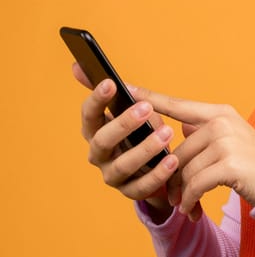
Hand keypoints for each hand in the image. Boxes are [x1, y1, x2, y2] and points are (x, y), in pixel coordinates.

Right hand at [75, 63, 182, 220]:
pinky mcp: (131, 192)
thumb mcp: (134, 109)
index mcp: (97, 131)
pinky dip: (158, 173)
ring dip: (144, 149)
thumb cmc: (143, 130)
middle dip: (123, 124)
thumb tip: (79, 65)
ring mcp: (113, 175)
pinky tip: (173, 159)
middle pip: (102, 141)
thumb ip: (118, 92)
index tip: (111, 82)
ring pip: (122, 165)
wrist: (157, 164)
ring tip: (167, 132)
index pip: (88, 115)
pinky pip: (142, 186)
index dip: (97, 100)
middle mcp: (99, 154)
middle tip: (146, 108)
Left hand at [136, 88, 254, 221]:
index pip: (178, 105)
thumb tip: (181, 125)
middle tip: (173, 197)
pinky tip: (193, 209)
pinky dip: (190, 200)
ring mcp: (227, 141)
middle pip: (178, 150)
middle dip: (172, 178)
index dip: (151, 98)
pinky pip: (195, 184)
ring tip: (186, 205)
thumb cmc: (254, 164)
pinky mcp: (229, 164)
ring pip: (185, 169)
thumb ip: (204, 130)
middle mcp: (223, 122)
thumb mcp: (231, 139)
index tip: (127, 88)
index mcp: (220, 113)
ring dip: (182, 193)